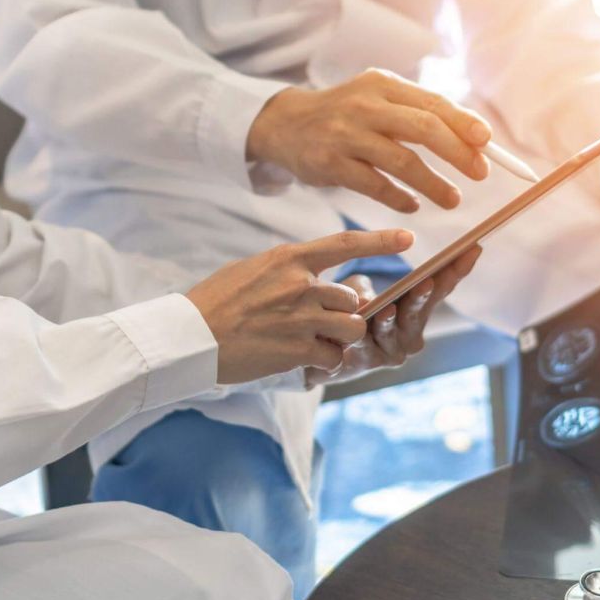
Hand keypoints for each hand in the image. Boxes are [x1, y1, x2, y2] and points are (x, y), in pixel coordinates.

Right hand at [187, 229, 413, 383]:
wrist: (190, 336)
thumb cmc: (216, 303)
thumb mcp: (252, 269)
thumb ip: (289, 270)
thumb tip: (314, 275)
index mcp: (288, 259)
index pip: (345, 244)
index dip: (381, 241)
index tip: (409, 237)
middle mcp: (300, 284)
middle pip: (352, 299)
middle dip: (343, 314)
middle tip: (317, 324)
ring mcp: (300, 317)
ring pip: (351, 327)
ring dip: (340, 338)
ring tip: (312, 342)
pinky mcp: (297, 349)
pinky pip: (334, 356)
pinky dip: (325, 361)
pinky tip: (302, 359)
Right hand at [246, 68, 492, 212]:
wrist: (286, 124)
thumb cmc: (346, 114)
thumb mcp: (378, 99)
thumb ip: (418, 114)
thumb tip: (475, 140)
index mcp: (383, 85)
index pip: (433, 102)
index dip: (464, 123)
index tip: (487, 143)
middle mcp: (365, 105)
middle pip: (422, 128)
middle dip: (457, 153)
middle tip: (479, 174)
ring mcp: (346, 135)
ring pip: (401, 161)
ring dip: (432, 183)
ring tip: (452, 199)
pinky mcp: (330, 163)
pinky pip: (374, 185)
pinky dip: (399, 198)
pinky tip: (413, 206)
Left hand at [306, 245, 482, 386]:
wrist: (316, 348)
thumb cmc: (342, 310)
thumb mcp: (356, 289)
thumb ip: (364, 288)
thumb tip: (366, 300)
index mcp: (415, 310)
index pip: (440, 288)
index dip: (456, 270)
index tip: (473, 248)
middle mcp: (410, 333)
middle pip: (421, 311)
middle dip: (424, 296)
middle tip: (428, 281)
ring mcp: (392, 351)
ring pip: (393, 332)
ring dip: (390, 319)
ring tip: (388, 308)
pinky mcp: (368, 364)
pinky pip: (366, 346)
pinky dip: (362, 335)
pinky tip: (357, 327)